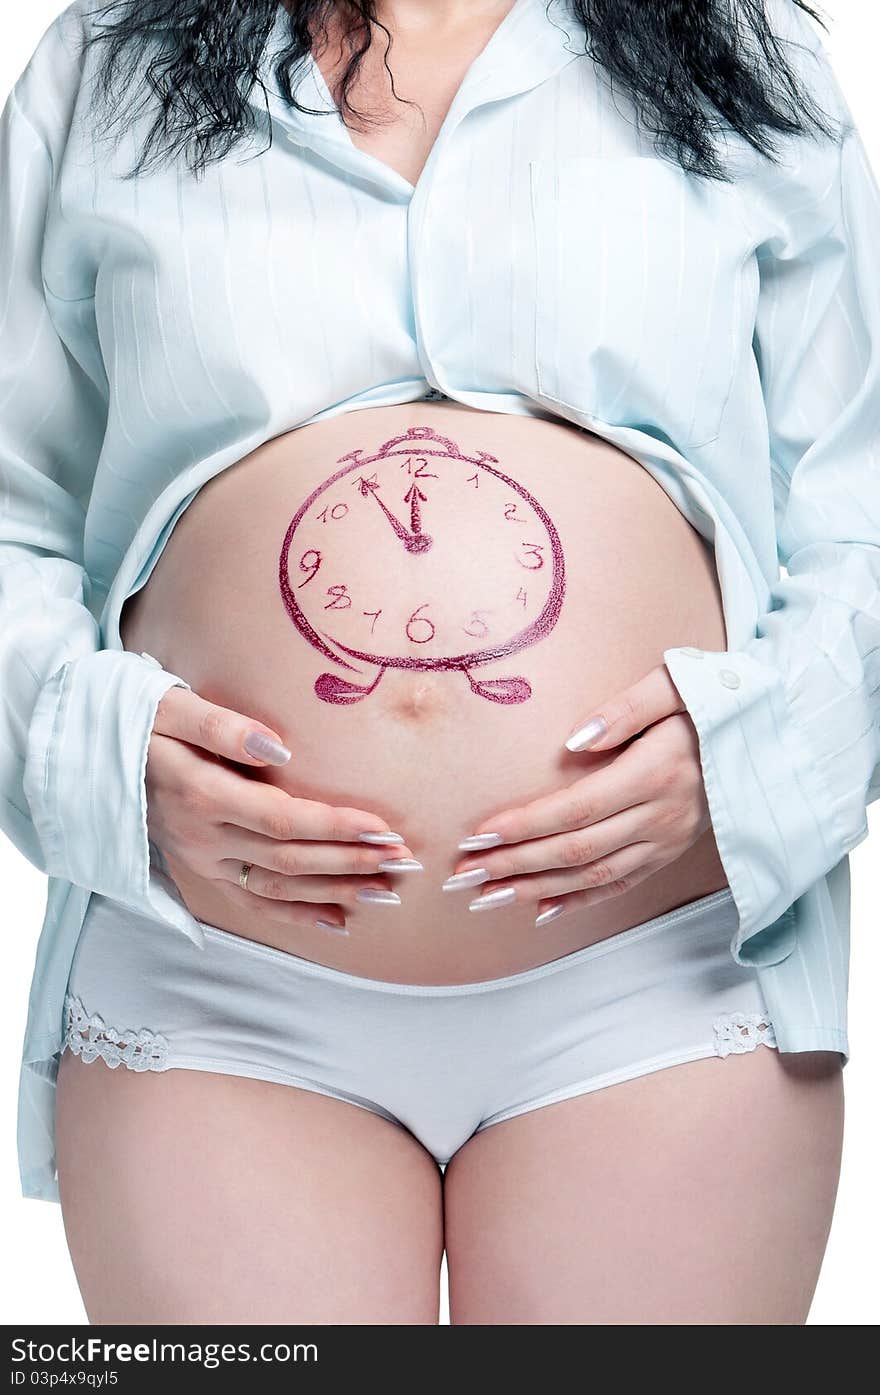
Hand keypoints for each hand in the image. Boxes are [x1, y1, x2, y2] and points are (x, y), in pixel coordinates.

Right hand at [146, 686, 416, 934]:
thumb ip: (225, 727)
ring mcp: (201, 859)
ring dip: (335, 894)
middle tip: (402, 861)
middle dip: (350, 863)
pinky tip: (339, 921)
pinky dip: (298, 915)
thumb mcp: (171, 707)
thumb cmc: (137, 720)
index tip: (384, 828)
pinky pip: (254, 902)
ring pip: (277, 889)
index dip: (337, 827)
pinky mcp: (202, 869)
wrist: (87, 752)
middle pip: (289, 860)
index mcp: (202, 795)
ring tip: (386, 894)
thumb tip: (280, 749)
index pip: (284, 820)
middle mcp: (203, 837)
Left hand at [448, 663, 711, 923]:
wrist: (764, 733)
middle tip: (463, 875)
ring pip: (592, 875)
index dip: (524, 825)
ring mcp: (667, 841)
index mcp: (655, 773)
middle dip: (514, 864)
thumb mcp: (674, 684)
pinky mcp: (668, 852)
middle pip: (575, 849)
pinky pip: (619, 884)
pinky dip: (578, 901)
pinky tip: (540, 910)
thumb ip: (624, 708)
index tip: (478, 834)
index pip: (575, 809)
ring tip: (485, 896)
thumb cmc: (709, 700)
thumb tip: (573, 740)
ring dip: (535, 889)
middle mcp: (661, 816)